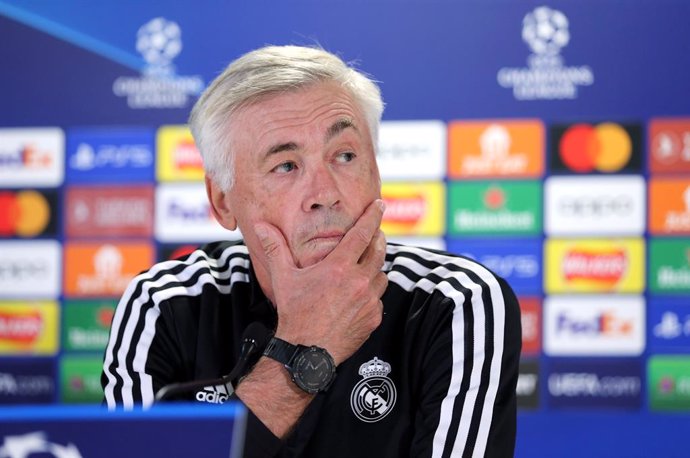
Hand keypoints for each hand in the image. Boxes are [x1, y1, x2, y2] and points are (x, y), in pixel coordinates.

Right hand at [254, 199, 387, 364]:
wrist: (305, 352)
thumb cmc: (294, 313)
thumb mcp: (283, 278)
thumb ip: (275, 248)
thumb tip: (262, 225)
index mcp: (339, 267)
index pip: (362, 233)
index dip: (373, 216)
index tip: (380, 205)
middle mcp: (358, 282)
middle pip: (378, 251)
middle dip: (378, 239)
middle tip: (375, 234)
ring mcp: (369, 301)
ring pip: (381, 276)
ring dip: (374, 269)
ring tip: (363, 268)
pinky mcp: (374, 318)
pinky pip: (379, 299)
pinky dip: (372, 294)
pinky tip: (358, 297)